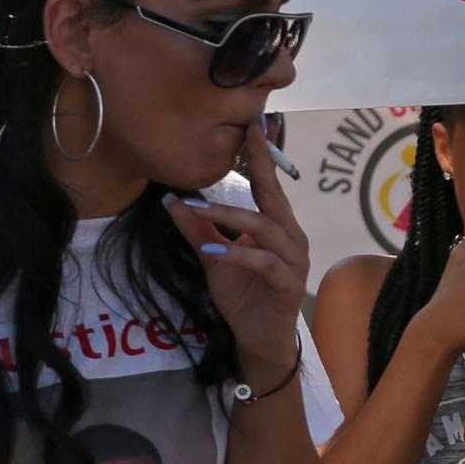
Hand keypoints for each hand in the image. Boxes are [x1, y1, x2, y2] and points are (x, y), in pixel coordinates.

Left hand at [160, 123, 309, 385]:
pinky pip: (264, 263)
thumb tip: (171, 200)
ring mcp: (293, 261)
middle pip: (274, 197)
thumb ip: (198, 230)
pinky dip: (238, 254)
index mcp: (276, 226)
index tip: (252, 124)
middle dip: (260, 166)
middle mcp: (290, 237)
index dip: (261, 156)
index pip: (269, 185)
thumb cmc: (243, 294)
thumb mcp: (213, 257)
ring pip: (266, 228)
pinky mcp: (287, 285)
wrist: (259, 339)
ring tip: (198, 208)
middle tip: (243, 138)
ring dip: (231, 216)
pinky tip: (214, 251)